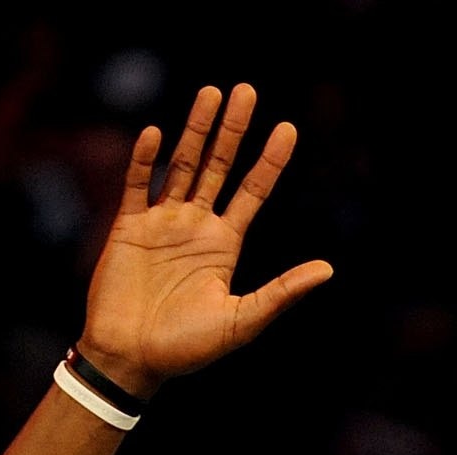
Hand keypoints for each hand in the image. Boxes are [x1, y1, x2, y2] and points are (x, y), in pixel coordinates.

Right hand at [76, 83, 333, 396]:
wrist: (131, 360)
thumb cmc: (187, 349)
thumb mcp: (242, 320)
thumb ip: (281, 293)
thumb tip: (327, 270)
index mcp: (225, 244)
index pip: (253, 191)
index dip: (270, 161)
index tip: (288, 128)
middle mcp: (196, 226)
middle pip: (218, 166)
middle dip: (232, 130)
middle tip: (247, 91)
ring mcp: (162, 222)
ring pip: (182, 166)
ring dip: (195, 130)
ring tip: (210, 93)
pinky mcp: (129, 227)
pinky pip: (137, 185)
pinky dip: (145, 160)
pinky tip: (156, 134)